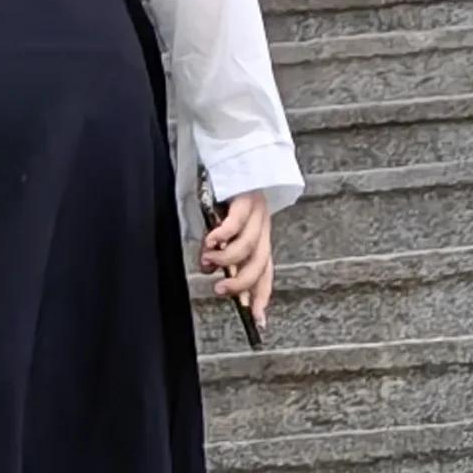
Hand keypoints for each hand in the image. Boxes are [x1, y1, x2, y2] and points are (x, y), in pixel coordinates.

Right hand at [200, 187, 273, 326]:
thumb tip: (215, 275)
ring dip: (226, 259)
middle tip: (220, 290)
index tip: (258, 321)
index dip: (261, 297)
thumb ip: (223, 252)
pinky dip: (222, 235)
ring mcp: (257, 213)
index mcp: (260, 238)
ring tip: (208, 261)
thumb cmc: (223, 194)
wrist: (234, 151)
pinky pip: (237, 222)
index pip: (264, 273)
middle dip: (240, 282)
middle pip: (260, 264)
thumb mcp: (225, 230)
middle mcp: (262, 228)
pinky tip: (210, 242)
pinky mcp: (245, 198)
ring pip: (248, 246)